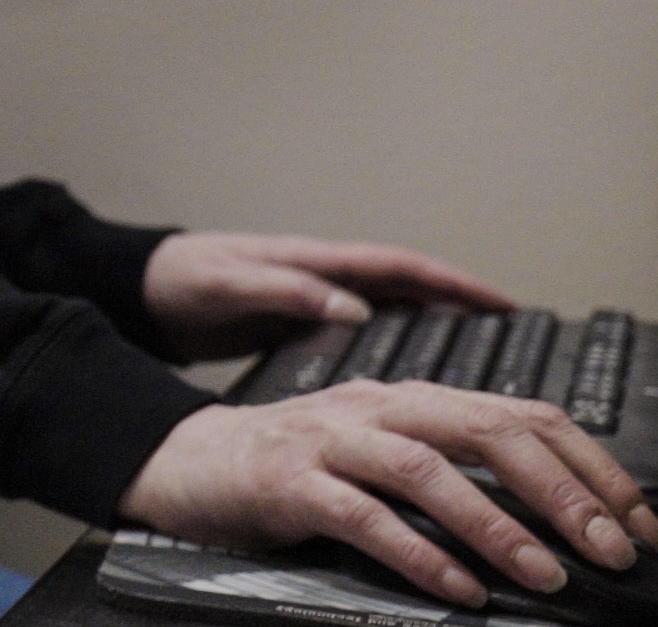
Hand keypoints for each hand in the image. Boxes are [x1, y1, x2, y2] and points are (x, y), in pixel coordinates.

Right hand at [119, 385, 657, 607]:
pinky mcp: (286, 481)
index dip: (590, 465)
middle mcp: (375, 409)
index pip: (521, 413)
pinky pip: (361, 516)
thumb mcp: (381, 454)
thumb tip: (552, 517)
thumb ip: (452, 470)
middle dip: (560, 491)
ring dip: (496, 525)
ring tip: (544, 575)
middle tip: (609, 548)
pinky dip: (417, 553)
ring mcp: (327, 441)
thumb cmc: (292, 468)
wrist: (183, 460)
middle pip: (484, 429)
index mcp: (409, 400)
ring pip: (426, 470)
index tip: (636, 522)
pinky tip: (457, 590)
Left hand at [143, 231, 510, 361]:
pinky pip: (367, 342)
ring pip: (395, 320)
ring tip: (483, 376)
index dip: (455, 285)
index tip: (504, 304)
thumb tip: (352, 308)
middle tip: (516, 345)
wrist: (141, 292)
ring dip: (436, 338)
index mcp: (317, 264)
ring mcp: (318, 304)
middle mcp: (327, 280)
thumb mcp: (229, 284)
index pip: (402, 268)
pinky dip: (397, 358)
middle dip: (465, 314)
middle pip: (413, 294)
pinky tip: (414, 392)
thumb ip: (286, 292)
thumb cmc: (181, 280)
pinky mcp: (303, 331)